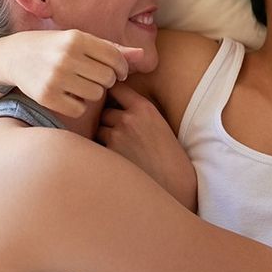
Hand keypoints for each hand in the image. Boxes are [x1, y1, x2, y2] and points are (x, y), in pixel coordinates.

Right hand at [9, 30, 143, 117]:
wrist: (13, 56)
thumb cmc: (54, 46)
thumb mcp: (80, 40)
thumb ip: (112, 49)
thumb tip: (142, 55)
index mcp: (76, 38)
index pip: (115, 58)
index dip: (122, 68)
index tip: (118, 72)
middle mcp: (66, 57)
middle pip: (107, 78)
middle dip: (106, 80)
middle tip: (95, 78)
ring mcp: (55, 77)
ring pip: (95, 95)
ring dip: (93, 93)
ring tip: (81, 85)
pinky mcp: (46, 96)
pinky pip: (79, 109)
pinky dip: (78, 105)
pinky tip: (70, 95)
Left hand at [98, 82, 196, 203]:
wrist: (175, 183)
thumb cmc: (169, 156)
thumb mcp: (158, 124)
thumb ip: (138, 113)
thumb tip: (114, 106)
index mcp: (144, 108)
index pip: (116, 89)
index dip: (111, 94)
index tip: (110, 100)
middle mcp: (128, 118)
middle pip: (104, 111)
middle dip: (107, 121)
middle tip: (118, 134)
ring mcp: (117, 136)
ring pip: (99, 129)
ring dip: (103, 137)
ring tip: (120, 150)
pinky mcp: (109, 154)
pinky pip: (97, 148)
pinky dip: (102, 152)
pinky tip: (117, 161)